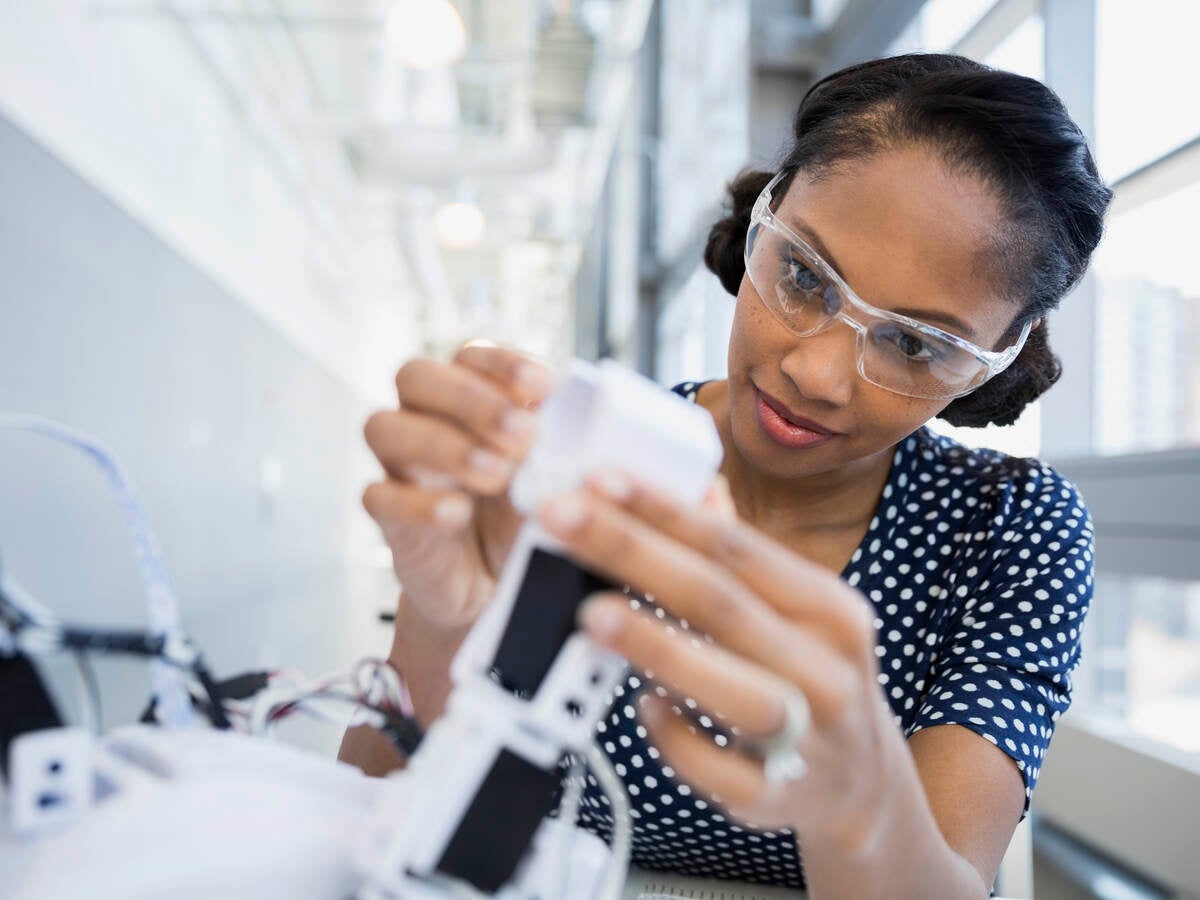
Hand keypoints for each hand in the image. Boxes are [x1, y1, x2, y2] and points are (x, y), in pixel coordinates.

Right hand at [362, 343, 553, 631]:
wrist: (496, 584)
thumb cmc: (521, 513)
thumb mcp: (549, 474)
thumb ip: (559, 442)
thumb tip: (582, 413)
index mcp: (466, 396)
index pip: (469, 355)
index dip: (503, 364)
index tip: (545, 387)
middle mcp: (422, 418)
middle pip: (416, 376)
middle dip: (472, 401)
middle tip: (525, 436)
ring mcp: (399, 466)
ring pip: (384, 427)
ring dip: (444, 445)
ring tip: (498, 474)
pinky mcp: (388, 517)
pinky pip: (377, 496)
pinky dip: (417, 502)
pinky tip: (458, 512)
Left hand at [537, 470, 903, 849]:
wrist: (861, 786)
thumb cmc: (806, 678)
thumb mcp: (794, 613)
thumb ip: (736, 557)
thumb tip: (680, 487)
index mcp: (828, 607)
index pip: (735, 546)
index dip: (664, 509)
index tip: (600, 477)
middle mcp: (826, 665)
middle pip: (720, 601)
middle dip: (633, 553)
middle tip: (561, 516)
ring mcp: (809, 737)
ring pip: (732, 688)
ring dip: (657, 645)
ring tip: (589, 612)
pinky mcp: (778, 799)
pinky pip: (718, 771)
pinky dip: (676, 738)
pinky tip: (643, 707)